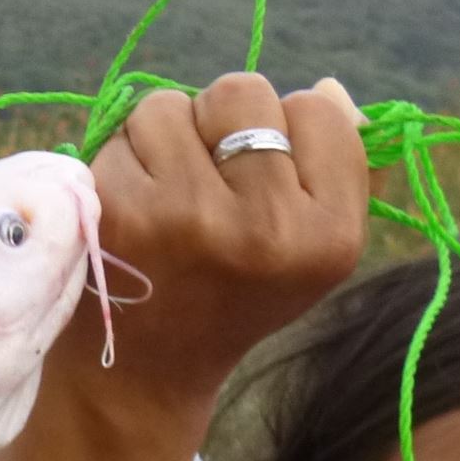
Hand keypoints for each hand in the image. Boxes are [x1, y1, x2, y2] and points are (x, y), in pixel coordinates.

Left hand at [77, 72, 370, 429]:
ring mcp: (187, 217)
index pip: (318, 111)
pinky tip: (130, 211)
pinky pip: (123, 132)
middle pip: (243, 92)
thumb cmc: (231, 295)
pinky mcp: (119, 212)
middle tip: (207, 180)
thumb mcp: (309, 251)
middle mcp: (265, 228)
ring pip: (172, 104)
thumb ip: (339, 169)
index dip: (284, 130)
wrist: (144, 373)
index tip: (262, 180)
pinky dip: (122, 158)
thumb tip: (328, 87)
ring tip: (166, 197)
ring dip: (165, 137)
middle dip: (220, 121)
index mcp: (328, 237)